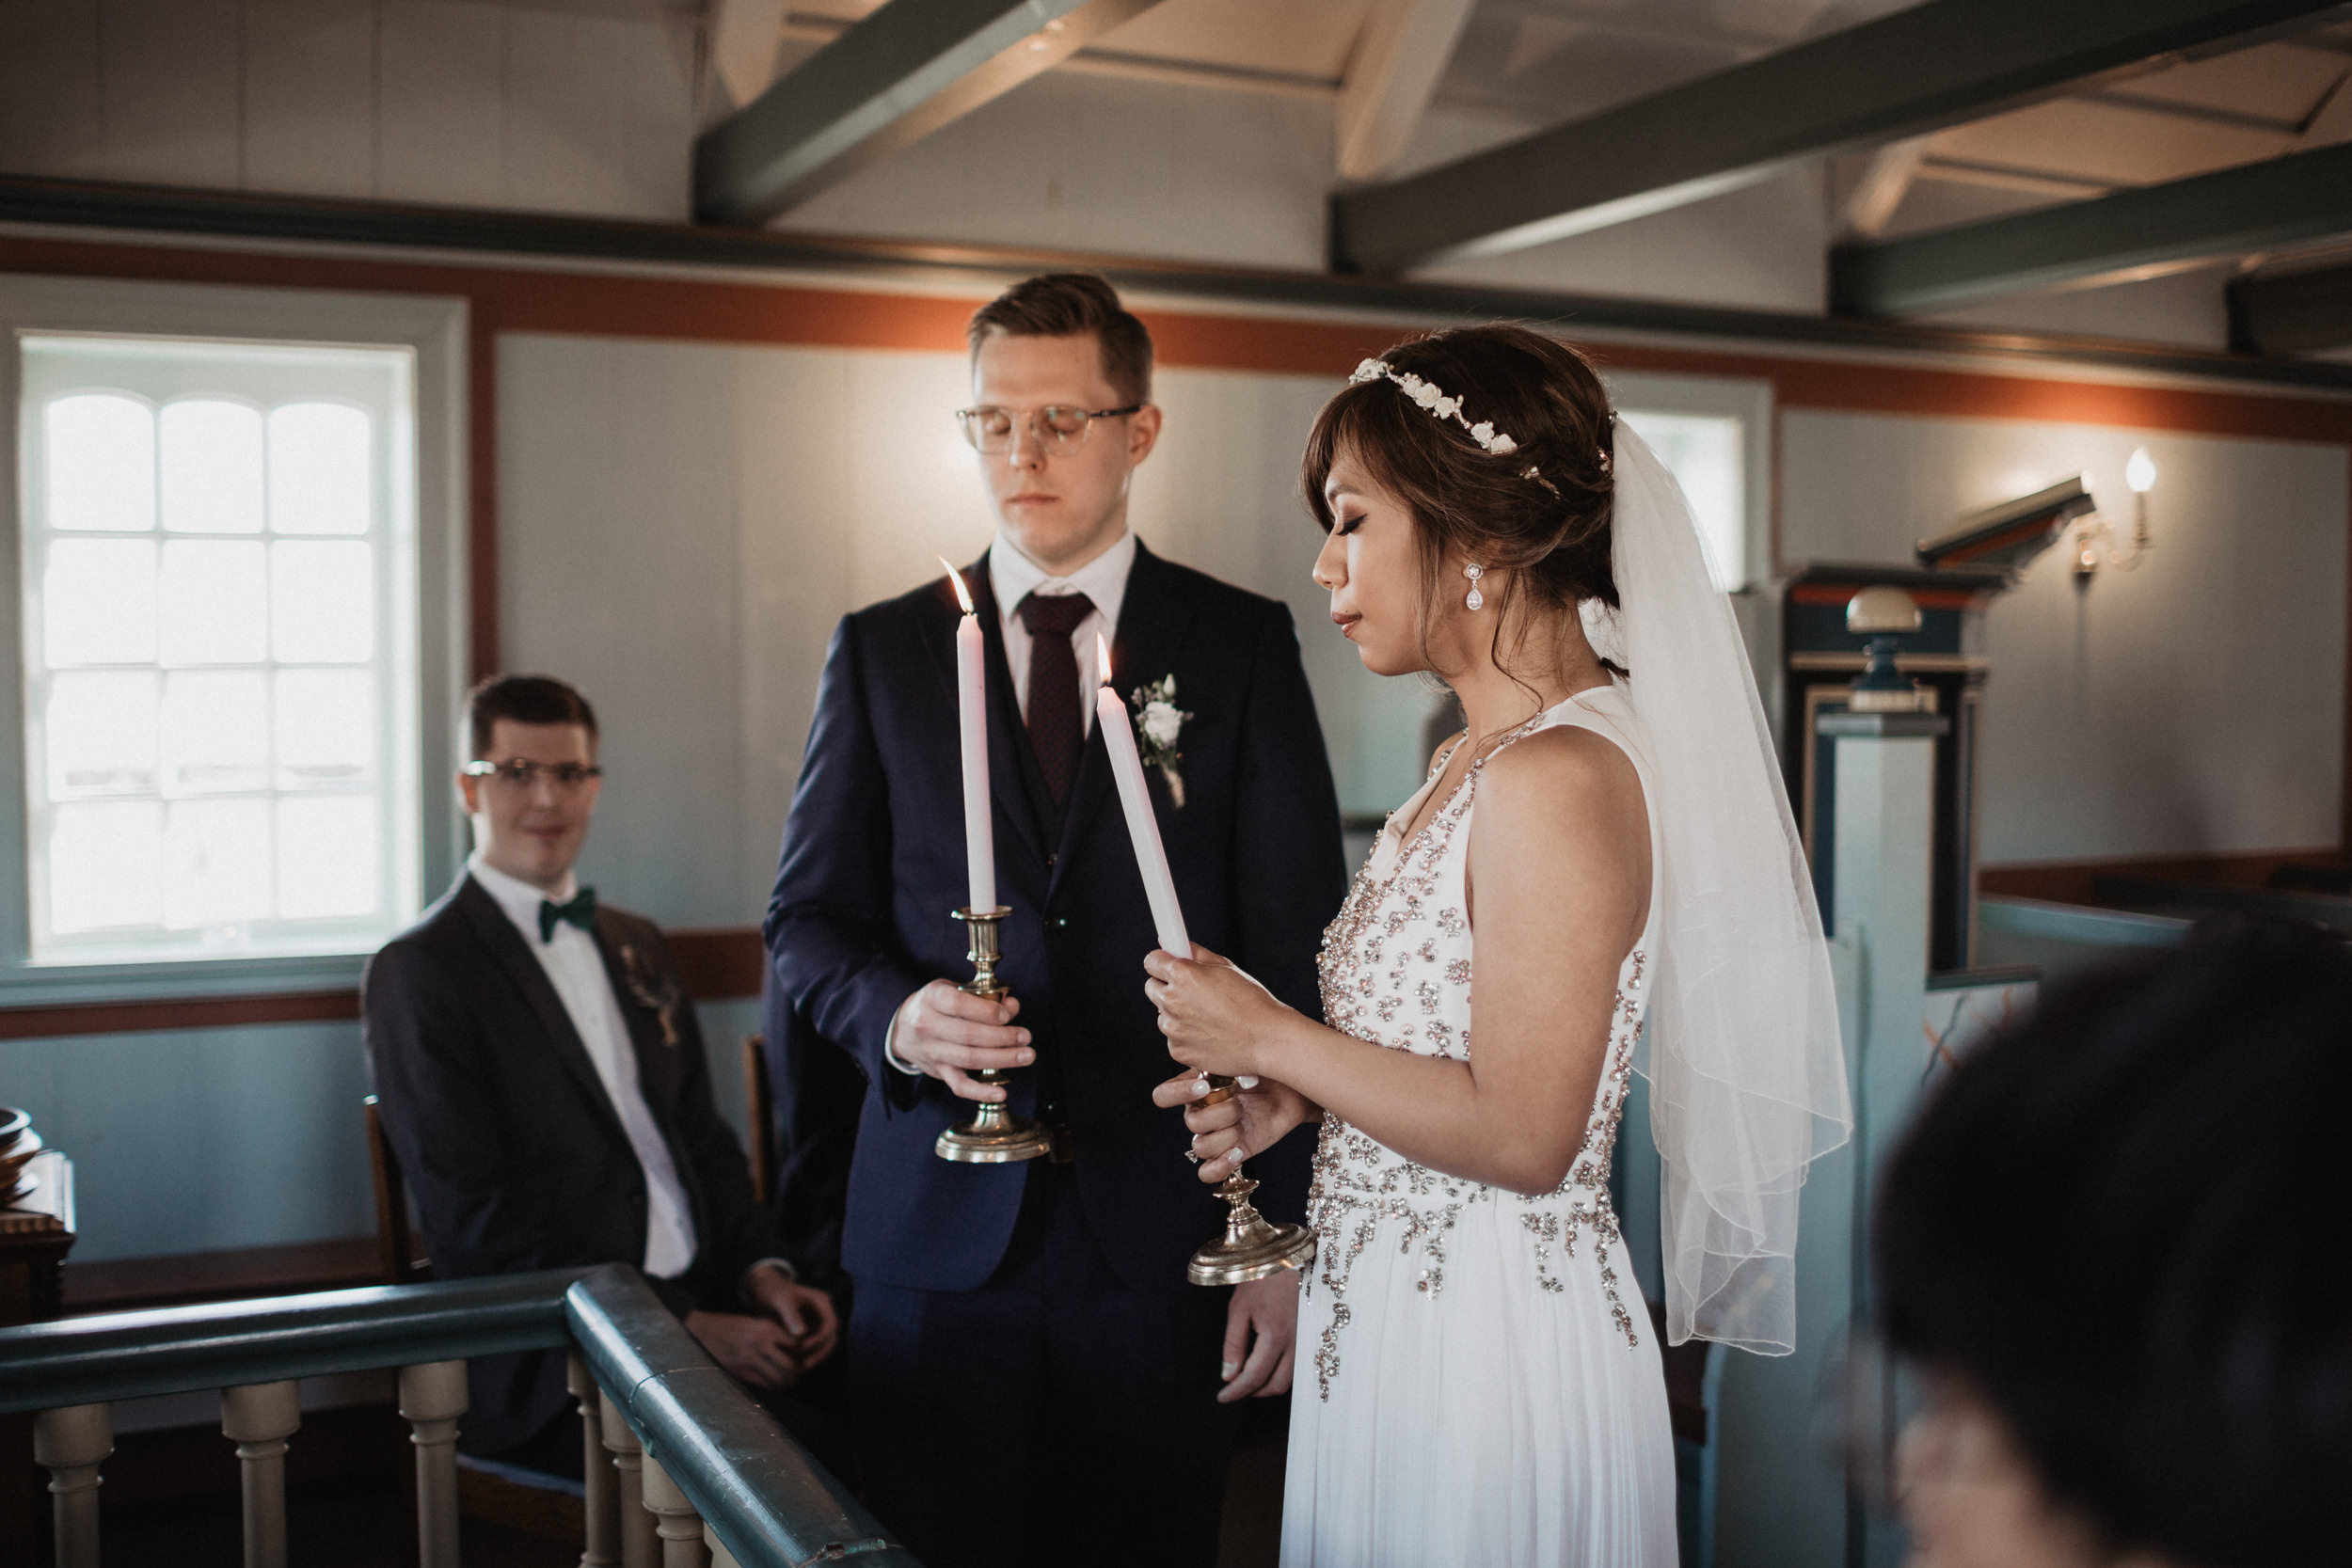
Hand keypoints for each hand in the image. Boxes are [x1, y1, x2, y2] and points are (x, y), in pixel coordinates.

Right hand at [684, 1309, 805, 1390]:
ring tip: (787, 1381)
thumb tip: (794, 1347)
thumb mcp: (754, 1322)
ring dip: (785, 1382)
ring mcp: (749, 1358)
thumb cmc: (729, 1325)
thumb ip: (773, 1333)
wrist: (701, 1330)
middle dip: (797, 1372)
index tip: (802, 1357)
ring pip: (778, 1377)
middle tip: (797, 1374)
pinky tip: (773, 1384)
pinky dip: (772, 1386)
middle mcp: (760, 1342)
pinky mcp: (739, 1370)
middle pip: (791, 1365)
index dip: (803, 1353)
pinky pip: (763, 1383)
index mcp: (766, 1327)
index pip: (796, 1344)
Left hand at [745, 1265, 840, 1371]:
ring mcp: (817, 1324)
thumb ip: (791, 1315)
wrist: (764, 1291)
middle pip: (831, 1337)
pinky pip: (812, 1348)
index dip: (820, 1338)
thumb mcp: (781, 1299)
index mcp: (822, 1302)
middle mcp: (823, 1313)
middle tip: (805, 1365)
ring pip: (824, 1345)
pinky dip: (806, 1357)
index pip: (831, 1324)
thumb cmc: (773, 1291)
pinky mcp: (809, 1333)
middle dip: (820, 1352)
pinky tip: (793, 1365)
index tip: (803, 1347)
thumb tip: (801, 1335)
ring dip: (814, 1357)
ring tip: (799, 1368)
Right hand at [892, 980, 1033, 1102]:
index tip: (1007, 1015)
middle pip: (967, 1035)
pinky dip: (981, 1092)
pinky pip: (960, 1086)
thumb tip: (1012, 1006)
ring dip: (1001, 1059)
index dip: (985, 1012)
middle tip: (1026, 1036)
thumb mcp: (954, 989)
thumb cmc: (937, 1005)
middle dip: (1002, 1037)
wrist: (903, 1029)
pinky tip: (1001, 1093)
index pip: (957, 1005)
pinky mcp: (939, 1072)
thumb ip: (984, 996)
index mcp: (933, 998)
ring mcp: (932, 1051)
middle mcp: (928, 1025)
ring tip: (1026, 1055)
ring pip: (968, 1059)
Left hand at [1143, 943, 1293, 1080]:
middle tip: (1192, 992)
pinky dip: (1186, 1036)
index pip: (1151, 961)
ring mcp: (1173, 1028)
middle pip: (1152, 988)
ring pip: (1163, 1015)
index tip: (1168, 966)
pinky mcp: (1178, 1051)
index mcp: (1183, 974)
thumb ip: (1196, 954)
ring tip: (1209, 1017)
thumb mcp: (1226, 967)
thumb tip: (1175, 944)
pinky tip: (1210, 1034)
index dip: (1162, 962)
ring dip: (1177, 1014)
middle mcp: (1172, 1000)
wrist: (1267, 1039)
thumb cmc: (1252, 1002)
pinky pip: (1174, 1038)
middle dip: (1167, 987)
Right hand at [1152, 1071, 1315, 1184]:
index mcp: (1195, 1087)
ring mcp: (1216, 1134)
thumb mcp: (1245, 1059)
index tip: (1205, 1086)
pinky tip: (1237, 1153)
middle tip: (1241, 1102)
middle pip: (1192, 1122)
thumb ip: (1224, 1065)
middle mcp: (1201, 1112)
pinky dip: (1219, 1167)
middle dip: (1220, 1113)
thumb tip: (1213, 1076)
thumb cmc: (1267, 1067)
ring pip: (1201, 1147)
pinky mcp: (1231, 1153)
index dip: (1178, 1093)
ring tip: (1244, 1125)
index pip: (1164, 1095)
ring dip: (1225, 1136)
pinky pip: (1207, 1172)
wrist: (1293, 1088)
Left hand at [1219, 1271, 1299, 1401]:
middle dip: (1253, 1392)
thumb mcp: (1239, 1308)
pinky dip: (1281, 1373)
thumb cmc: (1263, 1280)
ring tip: (1248, 1375)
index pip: (1255, 1376)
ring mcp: (1308, 1341)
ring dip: (1268, 1384)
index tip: (1222, 1397)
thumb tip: (1228, 1375)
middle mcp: (1296, 1343)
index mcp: (1276, 1335)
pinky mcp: (1312, 1338)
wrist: (1291, 1259)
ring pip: (1290, 1379)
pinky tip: (1266, 1363)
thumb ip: (1234, 1343)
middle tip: (1234, 1386)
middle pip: (1276, 1385)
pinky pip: (1298, 1367)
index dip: (1237, 1391)